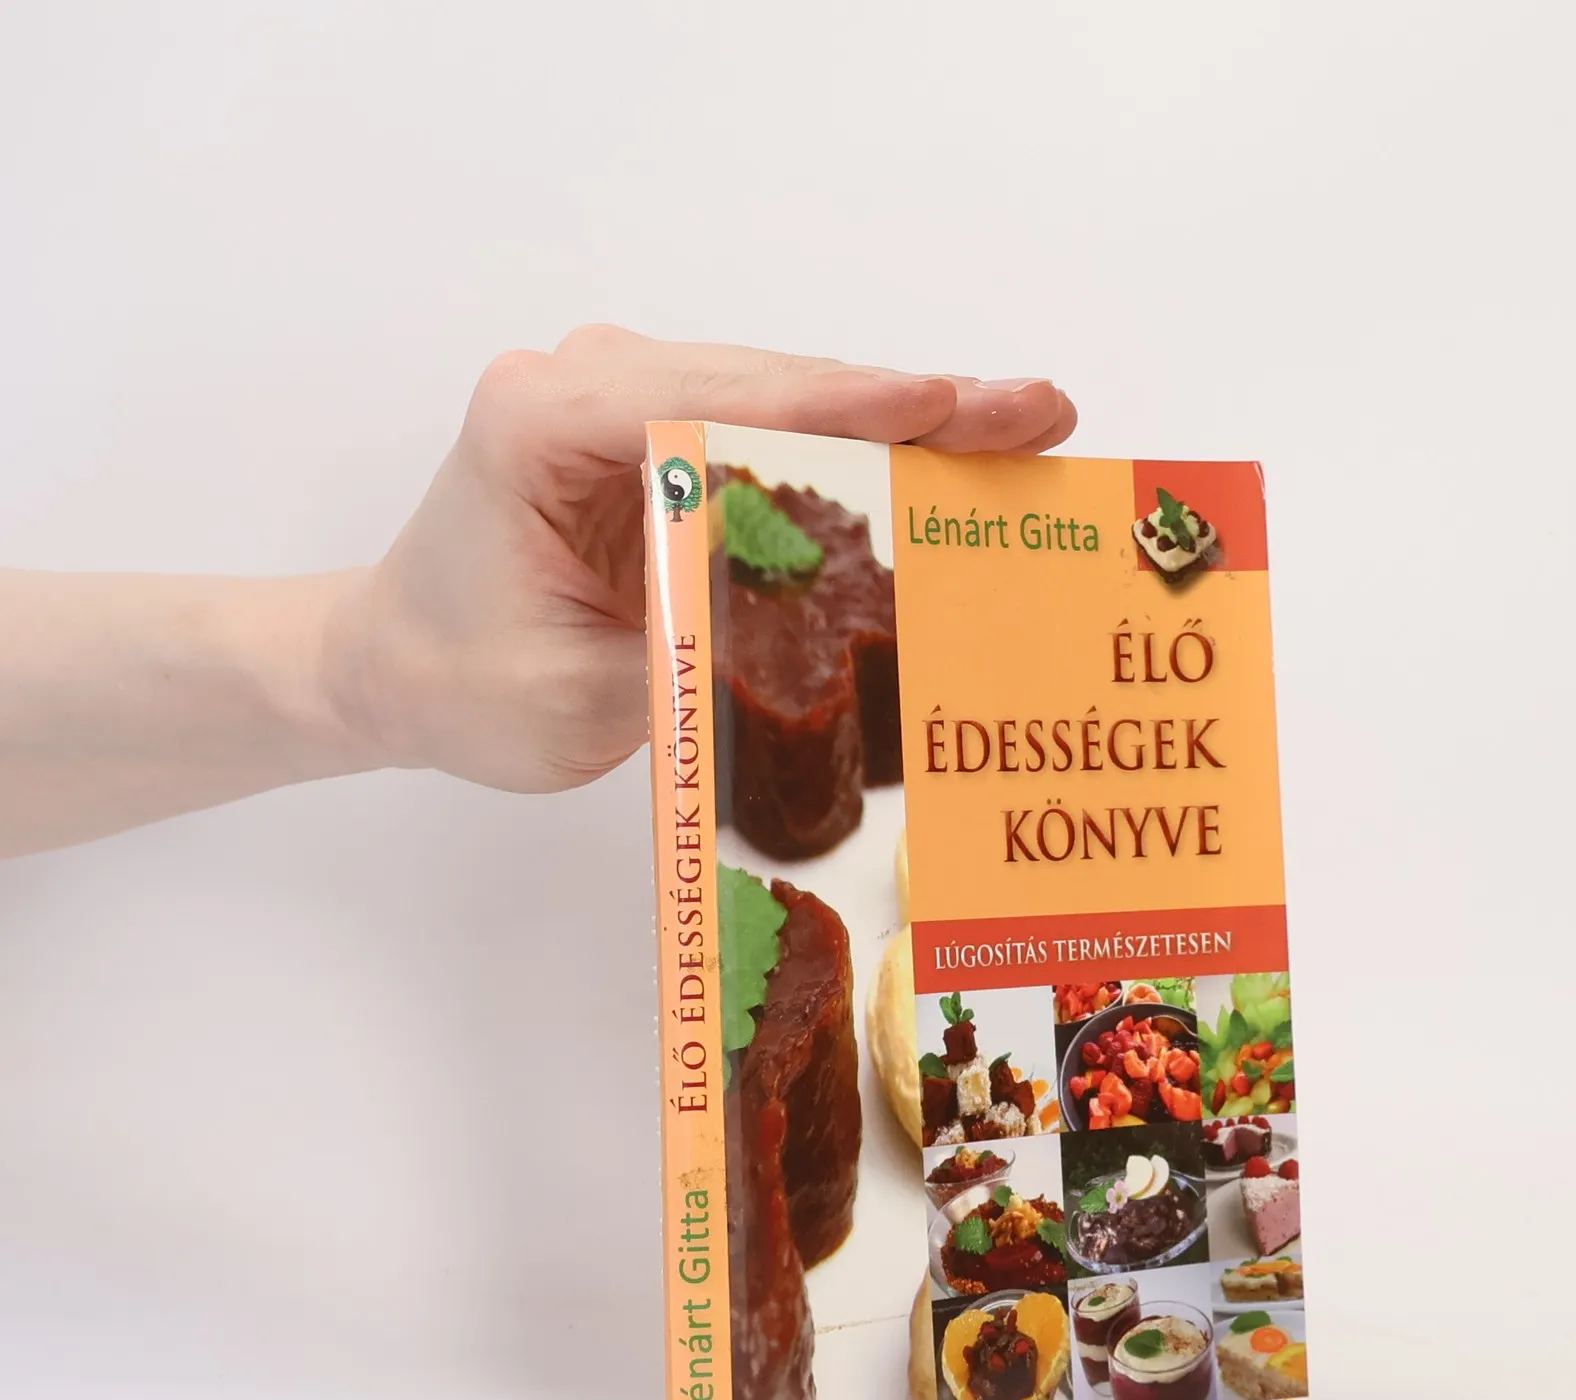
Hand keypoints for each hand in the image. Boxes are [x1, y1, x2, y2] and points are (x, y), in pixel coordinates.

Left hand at [320, 330, 1076, 792]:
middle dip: (911, 405)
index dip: (847, 408)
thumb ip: (696, 648)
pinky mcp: (659, 434)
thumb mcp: (577, 698)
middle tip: (1036, 413)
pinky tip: (944, 457)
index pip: (718, 403)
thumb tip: (823, 624)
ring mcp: (627, 398)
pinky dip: (857, 449)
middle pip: (775, 384)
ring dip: (902, 421)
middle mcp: (586, 383)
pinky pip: (772, 431)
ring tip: (1017, 430)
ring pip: (787, 397)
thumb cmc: (461, 683)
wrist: (396, 668)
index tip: (949, 407)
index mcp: (543, 423)